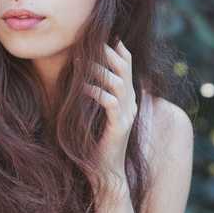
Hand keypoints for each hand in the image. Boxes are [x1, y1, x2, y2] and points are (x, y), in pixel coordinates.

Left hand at [82, 39, 136, 190]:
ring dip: (100, 70)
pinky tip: (82, 86)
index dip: (120, 52)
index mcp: (127, 101)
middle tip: (93, 41)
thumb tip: (83, 79)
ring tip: (82, 60)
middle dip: (110, 54)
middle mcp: (131, 105)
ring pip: (119, 83)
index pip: (128, 69)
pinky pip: (109, 102)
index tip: (109, 36)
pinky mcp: (119, 127)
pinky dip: (95, 92)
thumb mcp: (95, 117)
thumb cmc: (95, 147)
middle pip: (125, 71)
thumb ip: (96, 98)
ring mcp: (127, 116)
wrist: (105, 176)